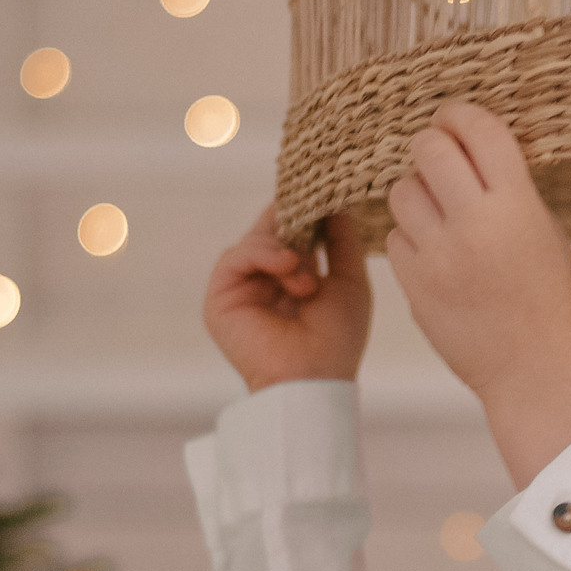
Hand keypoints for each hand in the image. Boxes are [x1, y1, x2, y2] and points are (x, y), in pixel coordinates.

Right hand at [203, 206, 371, 392]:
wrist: (313, 379)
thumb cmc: (336, 339)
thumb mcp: (350, 282)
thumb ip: (343, 241)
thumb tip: (338, 204)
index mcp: (292, 275)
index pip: (291, 229)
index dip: (303, 210)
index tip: (321, 190)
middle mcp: (264, 278)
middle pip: (270, 227)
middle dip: (294, 224)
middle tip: (314, 224)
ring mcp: (241, 286)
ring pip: (255, 239)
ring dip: (286, 251)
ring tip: (306, 281)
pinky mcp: (220, 296)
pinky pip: (236, 255)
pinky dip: (263, 254)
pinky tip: (287, 267)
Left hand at [385, 103, 570, 486]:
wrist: (534, 369)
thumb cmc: (548, 299)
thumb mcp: (545, 232)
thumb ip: (510, 189)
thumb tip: (471, 149)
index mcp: (517, 206)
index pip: (478, 131)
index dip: (460, 114)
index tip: (453, 117)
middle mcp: (475, 225)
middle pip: (429, 150)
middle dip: (431, 147)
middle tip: (438, 159)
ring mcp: (439, 257)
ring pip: (401, 192)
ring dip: (416, 194)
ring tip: (438, 215)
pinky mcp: (414, 286)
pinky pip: (393, 239)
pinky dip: (410, 239)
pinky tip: (434, 256)